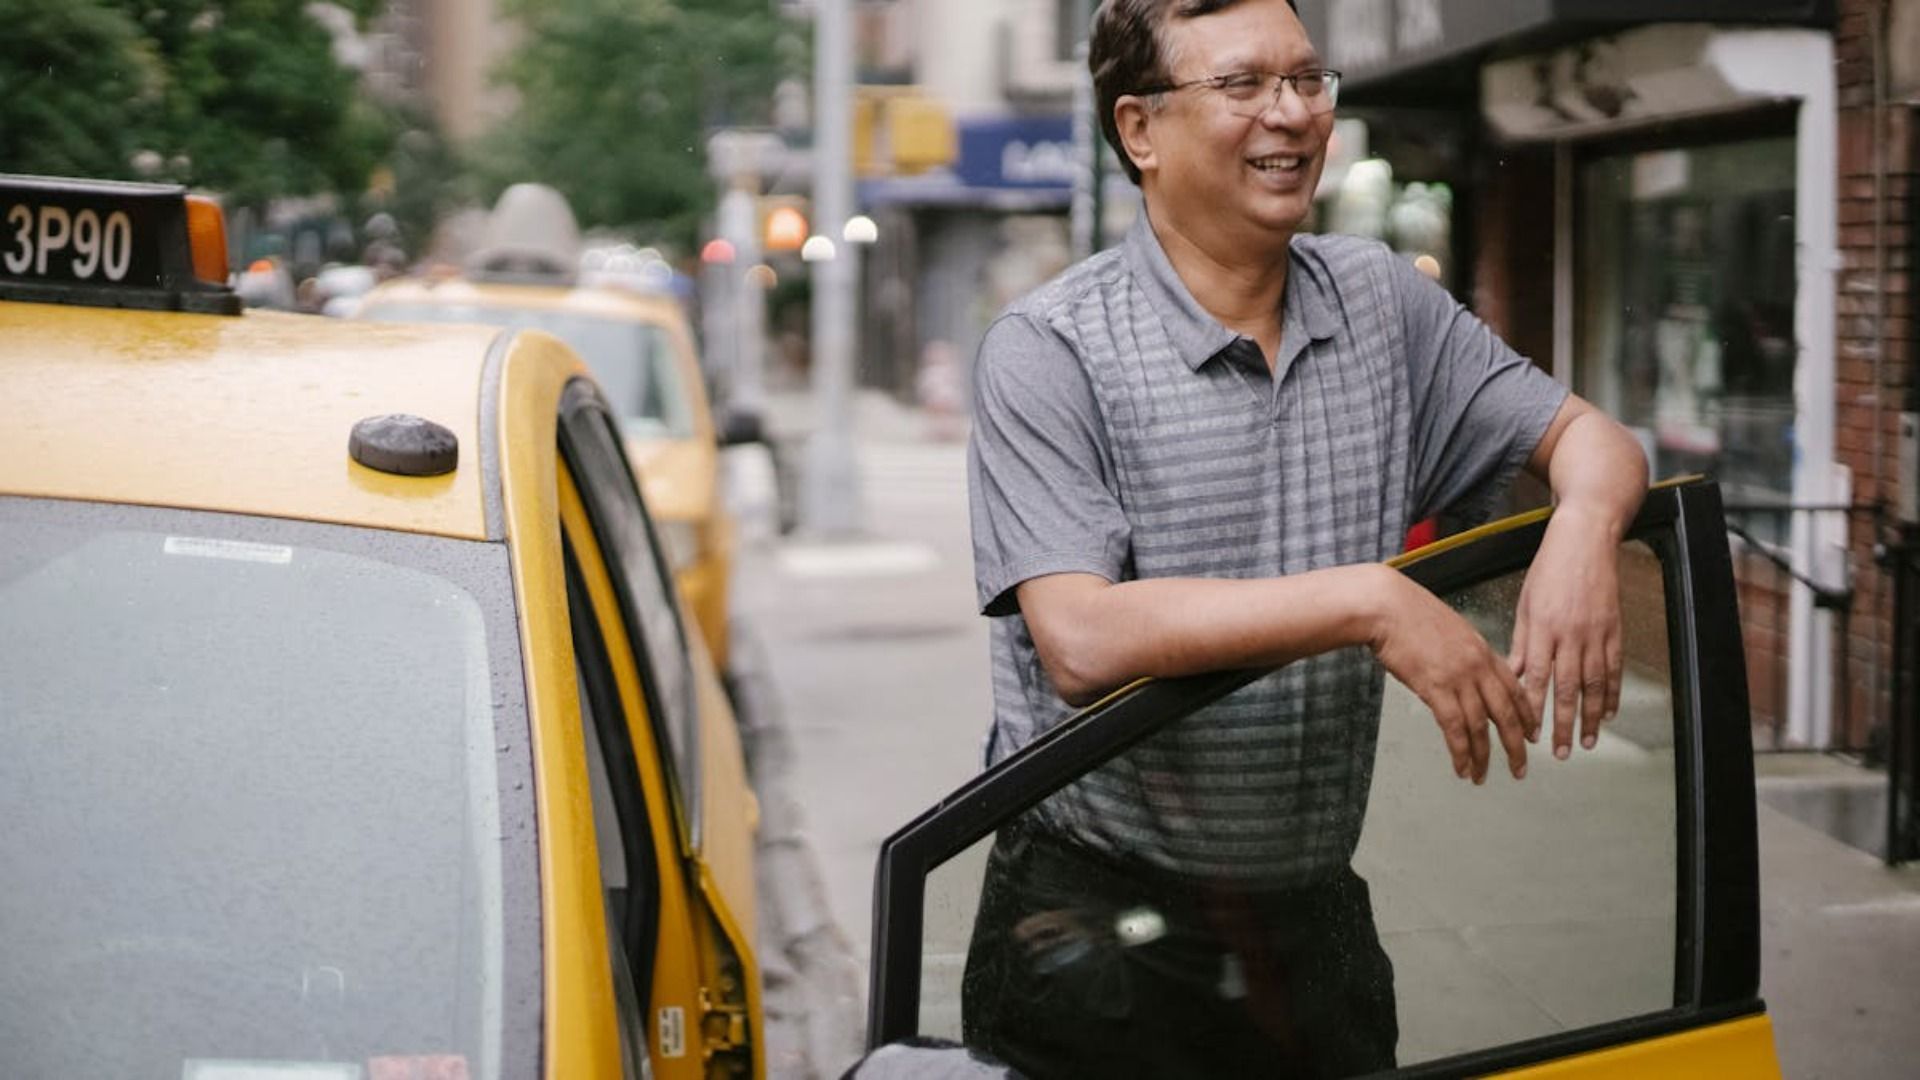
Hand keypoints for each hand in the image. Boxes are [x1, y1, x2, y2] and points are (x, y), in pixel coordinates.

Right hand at [1368, 567, 1535, 783]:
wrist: (1386, 606)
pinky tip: (1461, 767)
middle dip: (1515, 745)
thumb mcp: (1449, 629)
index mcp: (1483, 650)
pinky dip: (1460, 752)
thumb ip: (1462, 653)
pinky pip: (1454, 728)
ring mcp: (1459, 678)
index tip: (1531, 734)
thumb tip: (1461, 674)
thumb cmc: (1408, 614)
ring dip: (1483, 756)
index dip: (1525, 715)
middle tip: (1520, 768)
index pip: (1514, 689)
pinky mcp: (1436, 688)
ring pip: (1481, 726)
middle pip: (1506, 713)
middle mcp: (1477, 666)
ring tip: (1481, 776)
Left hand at [1509, 505, 1624, 759]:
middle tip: (1561, 753)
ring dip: (1592, 717)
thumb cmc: (1548, 571)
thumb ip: (1521, 643)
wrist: (1585, 541)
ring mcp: (1596, 632)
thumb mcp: (1525, 604)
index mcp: (1542, 628)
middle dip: (1564, 723)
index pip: (1535, 677)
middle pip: (1567, 688)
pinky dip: (1613, 692)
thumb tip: (1511, 676)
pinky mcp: (1615, 629)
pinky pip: (1614, 668)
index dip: (1533, 708)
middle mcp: (1570, 634)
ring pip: (1595, 683)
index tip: (1528, 733)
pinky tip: (1610, 713)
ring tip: (1588, 742)